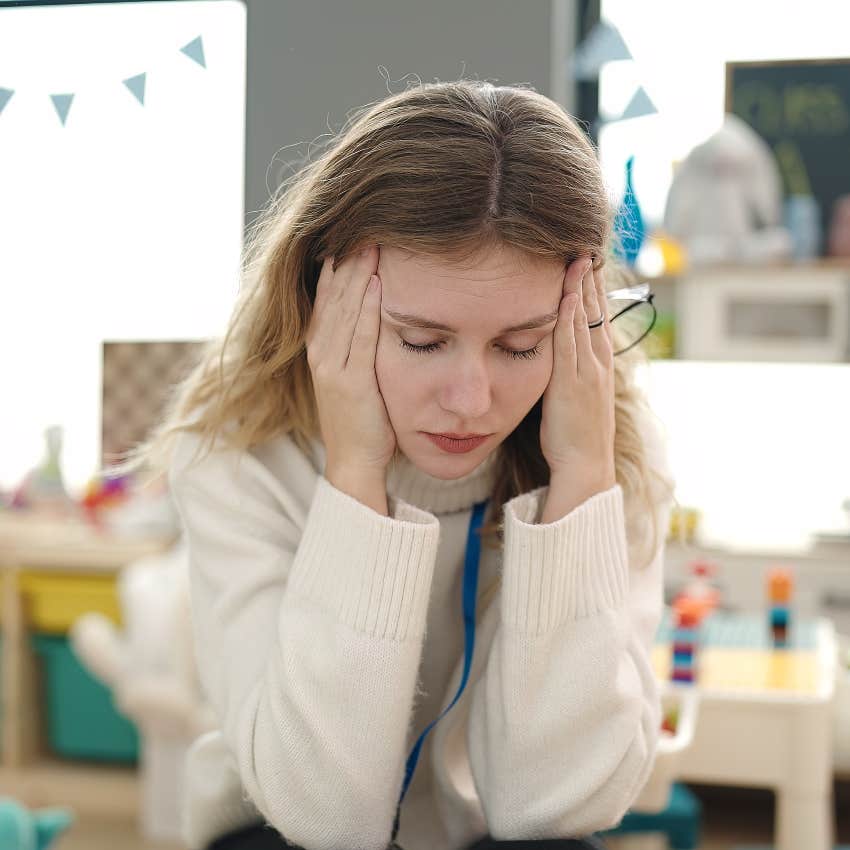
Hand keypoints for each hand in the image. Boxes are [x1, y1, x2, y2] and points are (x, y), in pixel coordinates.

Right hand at [305, 245, 396, 476]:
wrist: (355, 461)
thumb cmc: (362, 419)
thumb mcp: (354, 375)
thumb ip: (357, 344)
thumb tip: (373, 312)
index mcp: (320, 349)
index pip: (327, 298)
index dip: (338, 267)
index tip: (352, 236)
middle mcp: (320, 353)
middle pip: (333, 296)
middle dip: (349, 260)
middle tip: (364, 225)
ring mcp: (331, 366)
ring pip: (344, 310)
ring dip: (357, 274)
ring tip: (371, 242)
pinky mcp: (349, 380)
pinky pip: (359, 336)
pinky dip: (366, 308)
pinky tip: (376, 283)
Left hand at [539, 255, 615, 486]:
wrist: (585, 464)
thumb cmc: (576, 432)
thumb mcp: (576, 393)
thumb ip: (570, 368)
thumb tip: (558, 349)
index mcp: (600, 362)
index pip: (597, 315)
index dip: (592, 288)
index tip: (586, 262)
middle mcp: (599, 361)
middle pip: (594, 310)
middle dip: (589, 278)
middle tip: (584, 246)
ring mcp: (588, 371)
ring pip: (584, 321)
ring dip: (579, 288)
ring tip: (576, 258)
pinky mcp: (572, 383)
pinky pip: (570, 344)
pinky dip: (568, 318)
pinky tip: (565, 297)